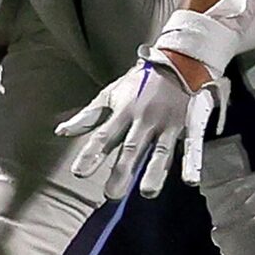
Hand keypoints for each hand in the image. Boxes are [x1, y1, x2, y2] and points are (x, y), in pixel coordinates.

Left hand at [58, 51, 226, 200]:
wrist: (179, 60)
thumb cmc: (140, 81)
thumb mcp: (111, 93)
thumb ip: (88, 116)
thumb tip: (61, 132)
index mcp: (124, 111)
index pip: (104, 135)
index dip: (92, 154)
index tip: (79, 173)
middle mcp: (145, 119)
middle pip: (131, 147)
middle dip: (122, 171)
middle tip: (112, 194)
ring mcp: (168, 123)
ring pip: (161, 150)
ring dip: (154, 171)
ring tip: (147, 192)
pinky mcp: (189, 125)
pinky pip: (192, 146)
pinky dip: (191, 164)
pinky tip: (190, 181)